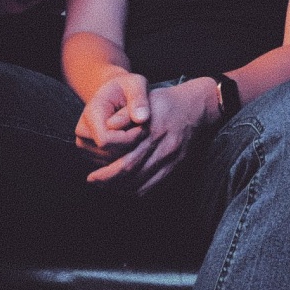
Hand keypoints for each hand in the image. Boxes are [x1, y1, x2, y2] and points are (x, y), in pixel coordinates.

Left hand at [85, 77, 218, 194]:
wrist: (198, 107)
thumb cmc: (167, 101)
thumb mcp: (145, 99)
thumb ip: (125, 114)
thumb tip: (107, 127)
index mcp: (154, 133)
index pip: (127, 163)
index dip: (107, 174)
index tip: (92, 175)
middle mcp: (164, 150)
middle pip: (134, 176)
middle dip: (110, 183)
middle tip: (94, 181)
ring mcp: (173, 161)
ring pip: (143, 185)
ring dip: (122, 189)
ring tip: (106, 186)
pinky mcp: (177, 166)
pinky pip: (155, 186)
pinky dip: (138, 190)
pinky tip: (126, 187)